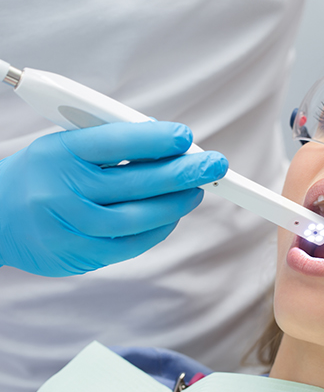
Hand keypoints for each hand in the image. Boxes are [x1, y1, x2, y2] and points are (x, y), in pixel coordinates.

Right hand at [0, 121, 227, 276]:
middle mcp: (64, 189)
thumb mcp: (65, 146)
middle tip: (214, 165)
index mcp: (60, 152)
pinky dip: (158, 229)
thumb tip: (168, 146)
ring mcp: (72, 226)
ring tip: (198, 190)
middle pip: (137, 181)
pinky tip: (173, 215)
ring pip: (140, 216)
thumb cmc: (41, 174)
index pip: (116, 141)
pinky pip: (131, 244)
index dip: (156, 139)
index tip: (186, 137)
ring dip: (177, 203)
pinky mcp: (80, 254)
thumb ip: (112, 144)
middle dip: (184, 172)